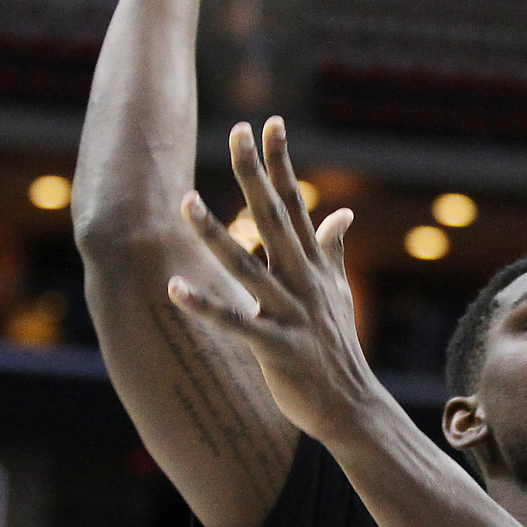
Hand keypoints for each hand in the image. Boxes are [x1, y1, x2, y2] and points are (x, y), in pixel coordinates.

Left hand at [166, 117, 382, 439]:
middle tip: (234, 131)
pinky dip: (205, 306)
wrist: (351, 405)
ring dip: (215, 234)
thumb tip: (342, 213)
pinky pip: (236, 323)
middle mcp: (303, 281)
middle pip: (274, 218)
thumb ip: (332, 250)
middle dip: (253, 174)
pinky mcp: (277, 347)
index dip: (282, 162)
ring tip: (186, 201)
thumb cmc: (337, 347)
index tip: (268, 122)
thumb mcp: (338, 292)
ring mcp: (291, 313)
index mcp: (313, 265)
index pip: (297, 203)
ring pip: (247, 266)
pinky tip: (174, 288)